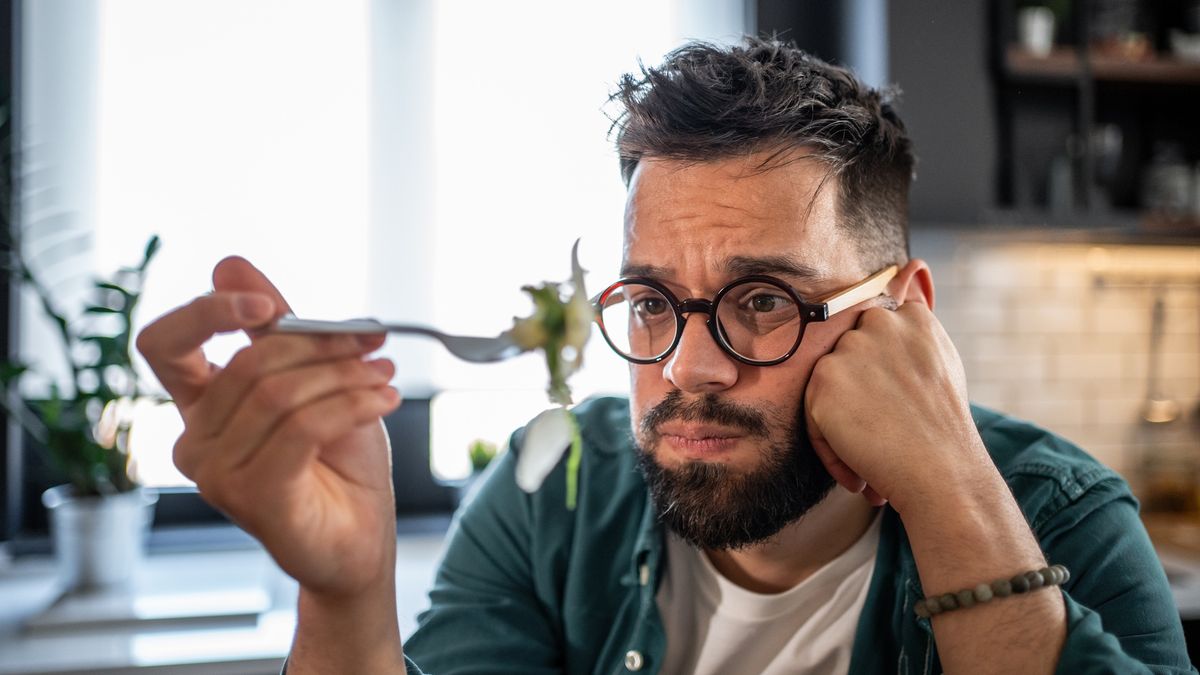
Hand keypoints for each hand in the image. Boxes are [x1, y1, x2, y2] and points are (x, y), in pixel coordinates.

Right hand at [137, 257, 401, 595]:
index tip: (269, 307)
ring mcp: (216, 472)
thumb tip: (228, 264)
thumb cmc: (335, 459)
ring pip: (280, 394)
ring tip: (384, 377)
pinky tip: (384, 398)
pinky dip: (352, 404)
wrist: (360, 534)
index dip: (207, 313)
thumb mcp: (313, 378)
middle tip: (372, 341)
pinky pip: (302, 427)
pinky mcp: (252, 496)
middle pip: (250, 362)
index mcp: (199, 403)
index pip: (164, 343)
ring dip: (346, 376)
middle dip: (321, 344)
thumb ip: (276, 327)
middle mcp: (195, 438)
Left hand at [804, 302, 991, 514]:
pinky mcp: (825, 379)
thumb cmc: (943, 427)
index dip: (876, 377)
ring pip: (826, 389)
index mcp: (912, 318)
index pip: (872, 334)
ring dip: (841, 427)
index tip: (893, 404)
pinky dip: (829, 448)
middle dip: (857, 401)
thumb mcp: (939, 359)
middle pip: (844, 359)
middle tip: (886, 434)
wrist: (942, 473)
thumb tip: (914, 264)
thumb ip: (918, 315)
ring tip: (876, 454)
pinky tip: (860, 468)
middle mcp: (880, 324)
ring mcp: (851, 350)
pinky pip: (812, 416)